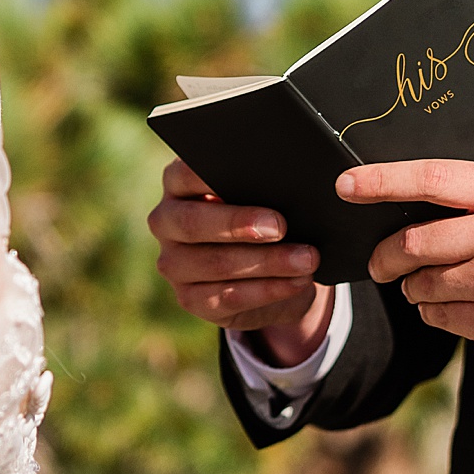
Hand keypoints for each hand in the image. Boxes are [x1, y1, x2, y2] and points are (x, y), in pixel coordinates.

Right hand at [149, 159, 333, 363]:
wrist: (269, 273)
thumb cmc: (264, 217)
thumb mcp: (262, 196)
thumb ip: (263, 185)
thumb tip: (293, 182)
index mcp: (178, 184)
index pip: (185, 174)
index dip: (211, 177)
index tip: (251, 178)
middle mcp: (166, 222)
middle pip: (193, 222)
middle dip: (239, 224)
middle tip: (280, 226)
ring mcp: (173, 264)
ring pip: (216, 263)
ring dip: (267, 262)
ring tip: (306, 258)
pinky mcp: (190, 299)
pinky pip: (228, 297)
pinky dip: (268, 290)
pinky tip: (295, 282)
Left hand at [340, 159, 473, 375]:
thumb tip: (415, 204)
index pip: (432, 178)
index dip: (381, 180)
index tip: (346, 185)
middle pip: (413, 242)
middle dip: (385, 255)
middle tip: (380, 261)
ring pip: (421, 286)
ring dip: (415, 288)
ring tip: (437, 285)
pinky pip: (440, 319)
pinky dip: (439, 314)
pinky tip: (466, 308)